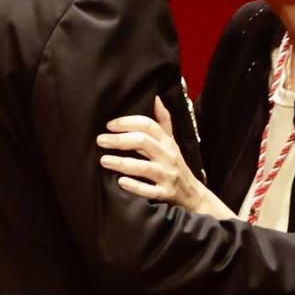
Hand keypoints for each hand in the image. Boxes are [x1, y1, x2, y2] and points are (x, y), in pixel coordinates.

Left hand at [98, 98, 232, 218]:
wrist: (193, 195)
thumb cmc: (176, 165)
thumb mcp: (172, 142)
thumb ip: (163, 121)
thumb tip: (155, 98)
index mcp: (167, 142)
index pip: (148, 125)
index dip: (128, 122)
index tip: (110, 125)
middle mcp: (168, 156)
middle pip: (143, 142)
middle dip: (120, 140)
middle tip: (100, 140)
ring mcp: (167, 176)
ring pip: (144, 167)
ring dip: (122, 163)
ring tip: (103, 160)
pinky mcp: (165, 193)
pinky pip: (149, 190)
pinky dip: (135, 186)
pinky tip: (121, 182)